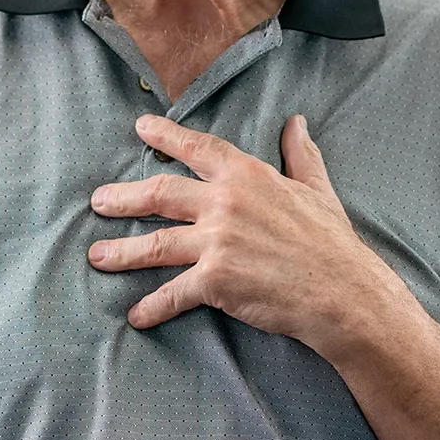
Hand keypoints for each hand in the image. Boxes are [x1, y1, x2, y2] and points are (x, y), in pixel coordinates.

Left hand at [88, 114, 409, 350]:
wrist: (342, 290)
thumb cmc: (331, 241)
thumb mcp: (316, 189)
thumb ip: (300, 155)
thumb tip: (297, 123)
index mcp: (247, 175)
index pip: (196, 148)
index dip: (166, 136)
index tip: (140, 128)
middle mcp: (224, 203)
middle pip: (159, 194)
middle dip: (123, 198)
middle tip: (98, 201)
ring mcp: (216, 242)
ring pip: (155, 244)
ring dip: (122, 252)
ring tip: (97, 257)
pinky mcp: (215, 280)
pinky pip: (173, 293)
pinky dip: (152, 307)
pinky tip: (135, 316)